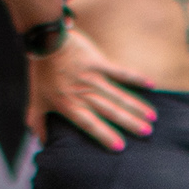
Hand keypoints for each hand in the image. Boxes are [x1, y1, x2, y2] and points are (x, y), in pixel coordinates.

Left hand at [28, 25, 158, 149]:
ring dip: (136, 107)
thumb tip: (41, 141)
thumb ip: (38, 122)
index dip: (105, 135)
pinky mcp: (99, 62)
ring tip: (152, 117)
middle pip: (111, 111)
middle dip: (130, 123)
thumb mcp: (36, 100)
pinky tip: (151, 85)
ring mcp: (94, 78)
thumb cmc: (41, 72)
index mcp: (70, 105)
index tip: (120, 147)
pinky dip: (136, 78)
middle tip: (147, 133)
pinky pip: (121, 72)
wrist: (45, 41)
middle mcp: (85, 94)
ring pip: (119, 96)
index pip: (90, 124)